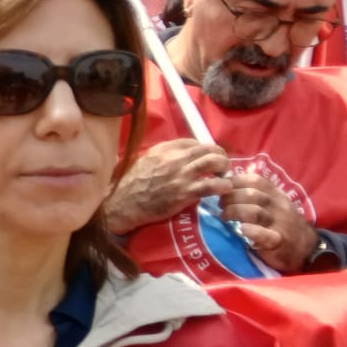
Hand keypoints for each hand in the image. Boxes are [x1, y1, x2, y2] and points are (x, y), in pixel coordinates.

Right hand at [102, 139, 232, 234]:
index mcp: (164, 149)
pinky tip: (224, 188)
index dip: (203, 149)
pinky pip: (212, 185)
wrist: (122, 204)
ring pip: (214, 162)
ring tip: (223, 175)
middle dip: (220, 155)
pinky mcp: (185, 193)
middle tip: (221, 165)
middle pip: (208, 149)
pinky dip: (222, 185)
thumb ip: (162, 155)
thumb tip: (179, 155)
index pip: (193, 142)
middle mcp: (174, 158)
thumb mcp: (143, 160)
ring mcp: (181, 175)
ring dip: (224, 167)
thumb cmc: (130, 183)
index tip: (204, 157)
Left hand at [217, 172, 318, 271]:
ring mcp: (279, 223)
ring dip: (234, 212)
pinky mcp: (277, 241)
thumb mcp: (272, 203)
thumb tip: (226, 182)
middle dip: (229, 198)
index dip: (234, 182)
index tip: (221, 188)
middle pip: (251, 195)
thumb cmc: (281, 223)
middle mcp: (278, 206)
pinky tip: (242, 230)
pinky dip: (250, 231)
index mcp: (275, 194)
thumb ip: (255, 193)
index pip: (255, 180)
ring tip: (225, 217)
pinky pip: (264, 235)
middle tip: (220, 205)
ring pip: (254, 212)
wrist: (307, 247)